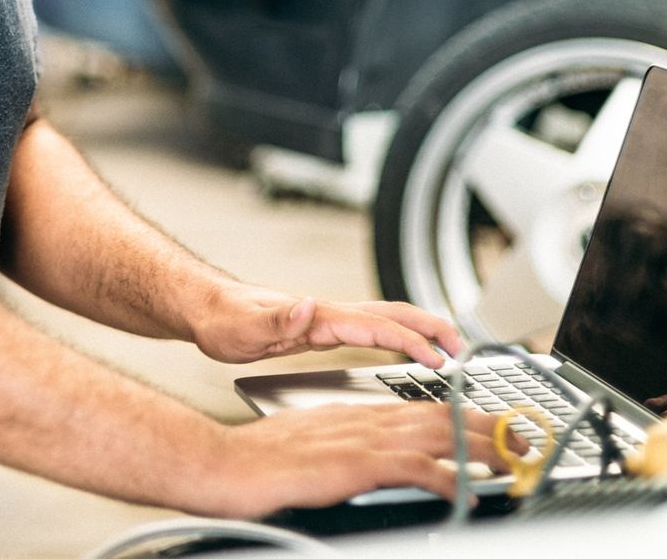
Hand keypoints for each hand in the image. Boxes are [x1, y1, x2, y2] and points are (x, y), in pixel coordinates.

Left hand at [192, 284, 461, 368]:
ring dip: (419, 328)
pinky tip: (401, 350)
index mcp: (318, 316)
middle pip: (392, 314)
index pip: (376, 327)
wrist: (204, 309)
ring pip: (384, 319)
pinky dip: (396, 336)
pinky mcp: (319, 328)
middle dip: (430, 327)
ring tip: (447, 348)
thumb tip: (307, 307)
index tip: (438, 359)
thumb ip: (275, 319)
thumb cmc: (220, 320)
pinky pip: (369, 330)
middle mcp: (327, 313)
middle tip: (463, 347)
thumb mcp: (242, 327)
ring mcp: (326, 319)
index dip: (410, 342)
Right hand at [194, 402, 523, 515]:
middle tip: (522, 441)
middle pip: (440, 415)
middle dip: (487, 427)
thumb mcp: (312, 451)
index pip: (422, 409)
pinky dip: (447, 475)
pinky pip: (414, 465)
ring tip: (514, 459)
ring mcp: (361, 439)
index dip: (464, 416)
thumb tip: (372, 467)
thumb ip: (347, 453)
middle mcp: (365, 419)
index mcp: (356, 415)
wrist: (221, 463)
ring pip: (437, 433)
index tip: (493, 428)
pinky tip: (467, 487)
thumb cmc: (258, 464)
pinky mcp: (355, 463)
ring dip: (481, 446)